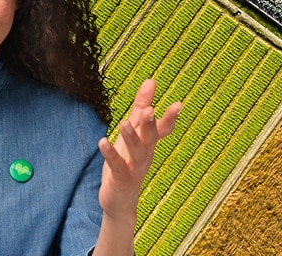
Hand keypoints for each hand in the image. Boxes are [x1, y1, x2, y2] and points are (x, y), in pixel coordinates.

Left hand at [97, 79, 180, 221]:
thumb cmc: (127, 162)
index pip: (163, 129)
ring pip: (136, 153)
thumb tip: (151, 80)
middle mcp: (145, 155)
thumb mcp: (133, 132)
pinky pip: (118, 166)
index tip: (178, 104)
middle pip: (151, 138)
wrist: (120, 200)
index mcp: (149, 144)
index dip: (170, 118)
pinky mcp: (122, 180)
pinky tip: (102, 142)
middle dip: (150, 125)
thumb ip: (140, 107)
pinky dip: (111, 154)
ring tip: (124, 123)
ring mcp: (135, 168)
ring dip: (131, 138)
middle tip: (150, 110)